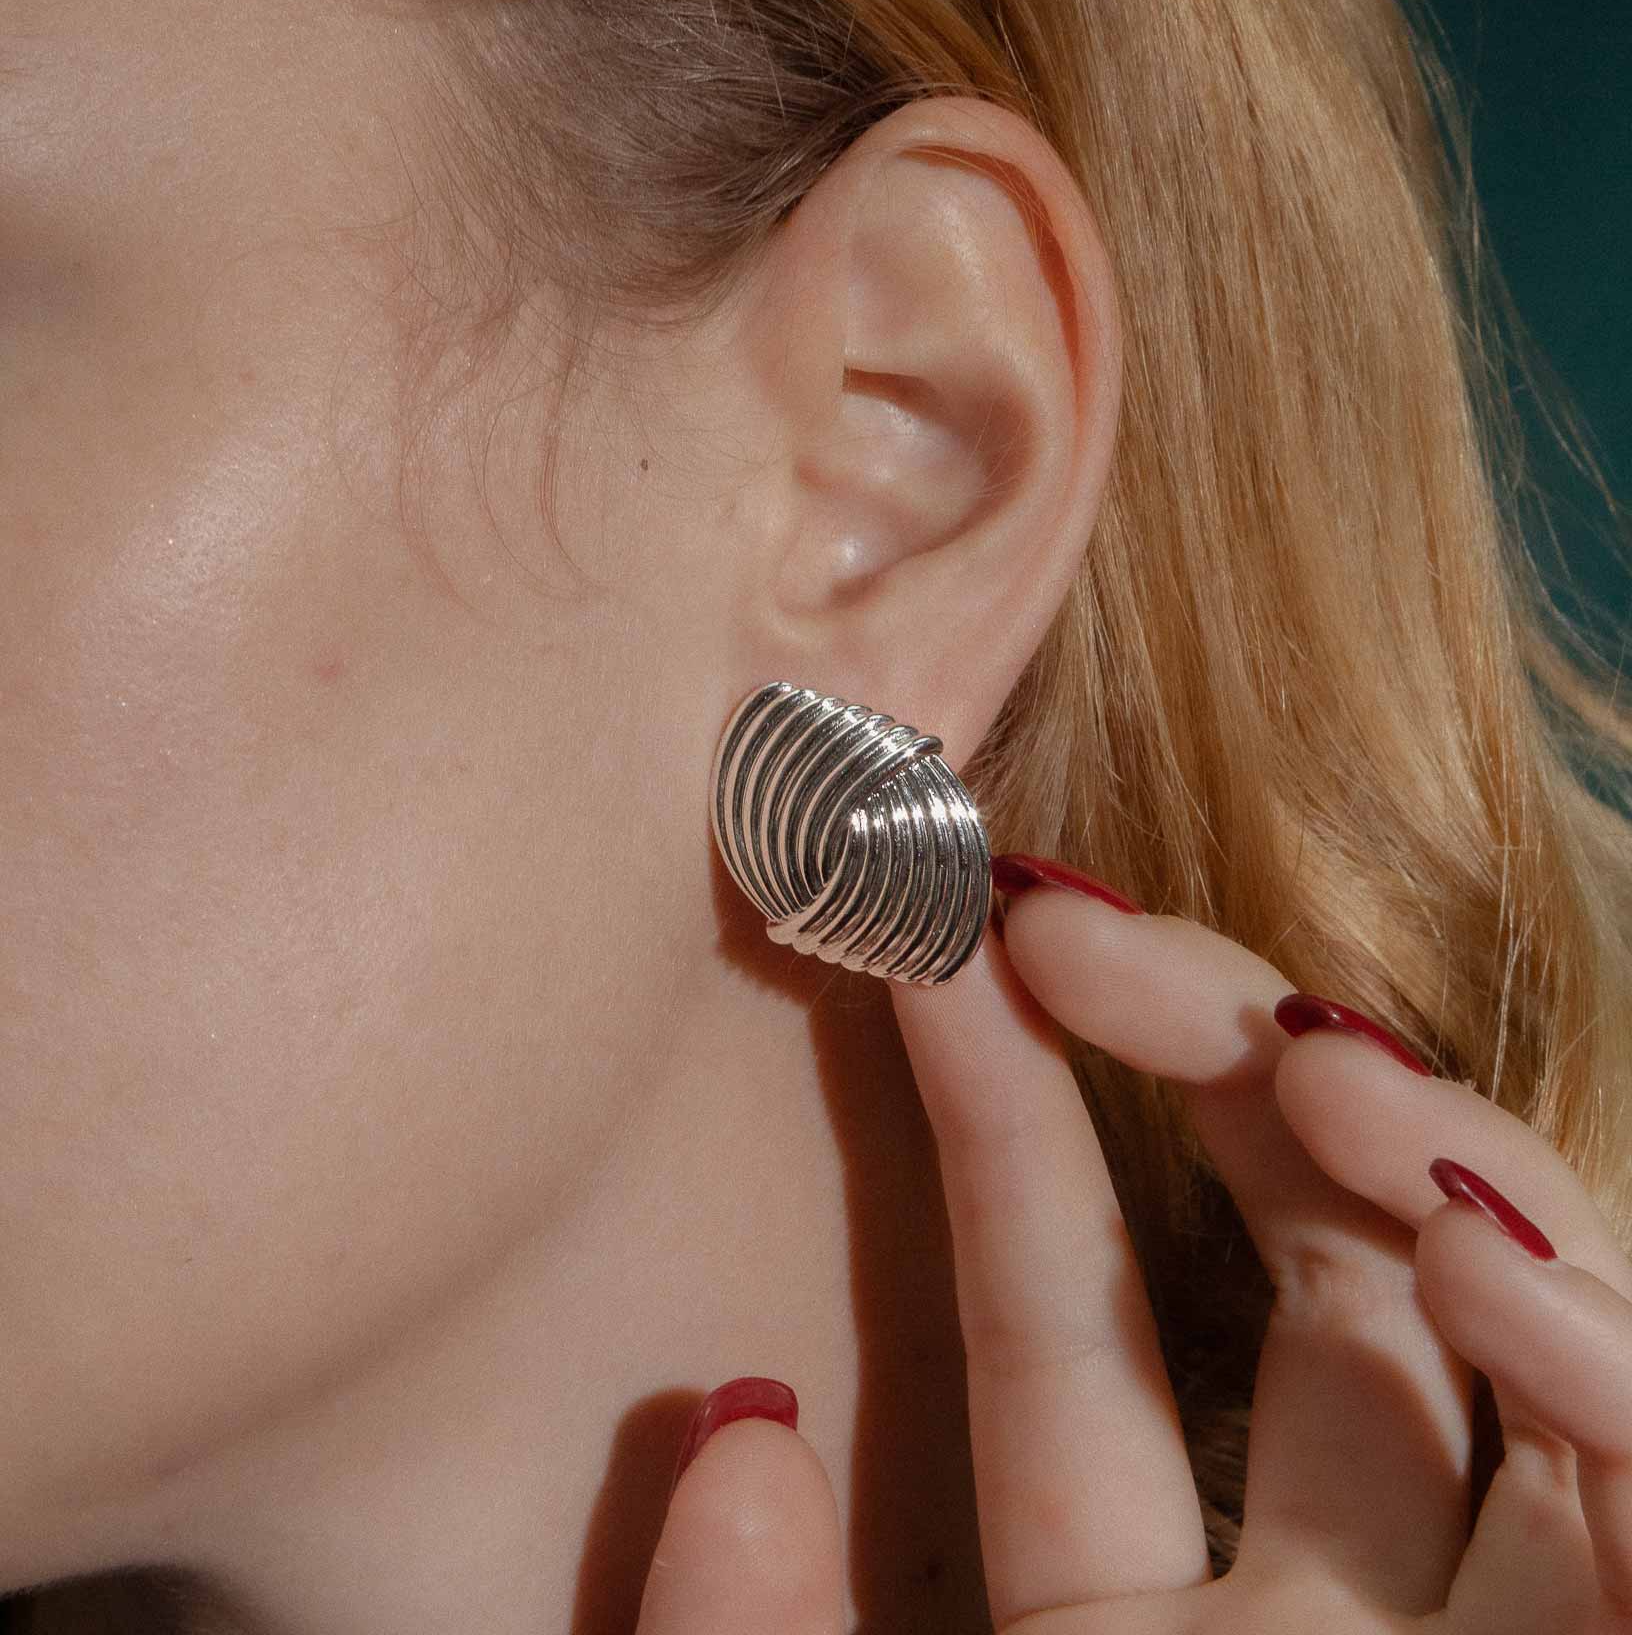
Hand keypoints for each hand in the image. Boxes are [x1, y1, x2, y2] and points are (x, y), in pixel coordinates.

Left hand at [635, 862, 1631, 1630]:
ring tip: (1322, 1061)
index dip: (1007, 1114)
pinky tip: (1480, 1254)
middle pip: (1331, 1285)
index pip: (1066, 1327)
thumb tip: (736, 1437)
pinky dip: (1606, 1366)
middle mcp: (1327, 1634)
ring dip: (1447, 1168)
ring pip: (1513, 1347)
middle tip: (1109, 941)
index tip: (942, 924)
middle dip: (1250, 1080)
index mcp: (1115, 1632)